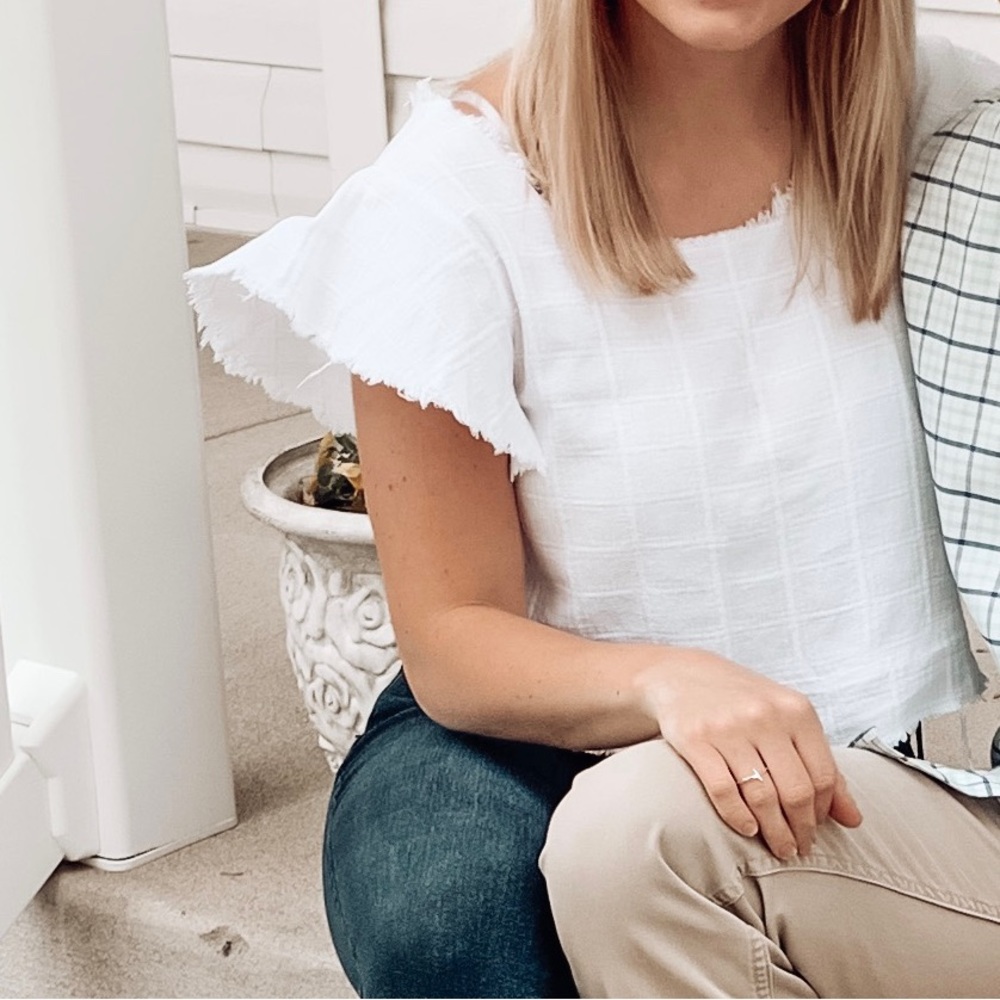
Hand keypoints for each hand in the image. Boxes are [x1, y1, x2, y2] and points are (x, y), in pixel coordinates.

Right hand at [637, 650, 862, 859]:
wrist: (681, 674)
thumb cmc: (742, 701)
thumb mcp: (787, 720)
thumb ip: (821, 764)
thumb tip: (854, 819)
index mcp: (795, 710)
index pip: (823, 776)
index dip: (823, 811)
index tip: (817, 829)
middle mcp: (764, 716)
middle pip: (796, 791)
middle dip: (801, 829)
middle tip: (799, 848)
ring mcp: (728, 728)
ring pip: (762, 796)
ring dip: (774, 831)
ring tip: (779, 847)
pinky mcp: (695, 740)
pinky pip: (723, 791)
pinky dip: (738, 817)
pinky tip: (747, 829)